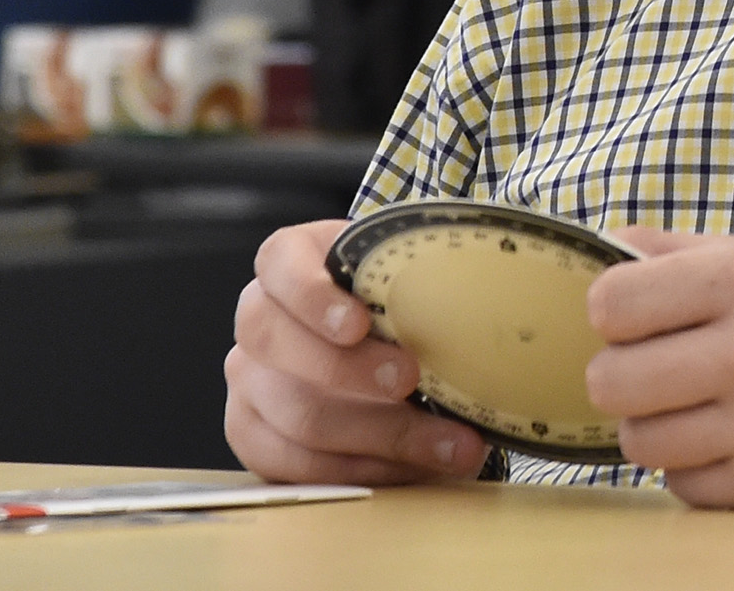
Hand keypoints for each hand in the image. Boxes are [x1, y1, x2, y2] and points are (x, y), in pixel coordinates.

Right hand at [222, 218, 492, 485]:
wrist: (387, 348)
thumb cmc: (401, 304)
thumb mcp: (412, 280)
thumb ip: (426, 287)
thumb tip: (485, 314)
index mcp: (289, 262)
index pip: (280, 263)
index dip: (313, 295)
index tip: (360, 324)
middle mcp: (258, 317)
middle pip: (278, 342)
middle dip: (349, 370)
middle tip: (410, 380)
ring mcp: (249, 377)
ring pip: (296, 414)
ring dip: (379, 434)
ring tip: (447, 443)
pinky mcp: (253, 433)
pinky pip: (291, 463)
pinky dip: (360, 470)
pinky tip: (411, 468)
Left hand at [586, 228, 733, 507]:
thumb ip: (692, 251)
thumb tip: (610, 244)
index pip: (613, 302)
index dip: (615, 314)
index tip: (639, 321)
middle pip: (611, 380)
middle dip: (626, 378)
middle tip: (663, 373)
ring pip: (639, 441)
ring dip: (660, 429)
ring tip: (704, 410)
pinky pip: (683, 486)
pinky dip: (699, 470)